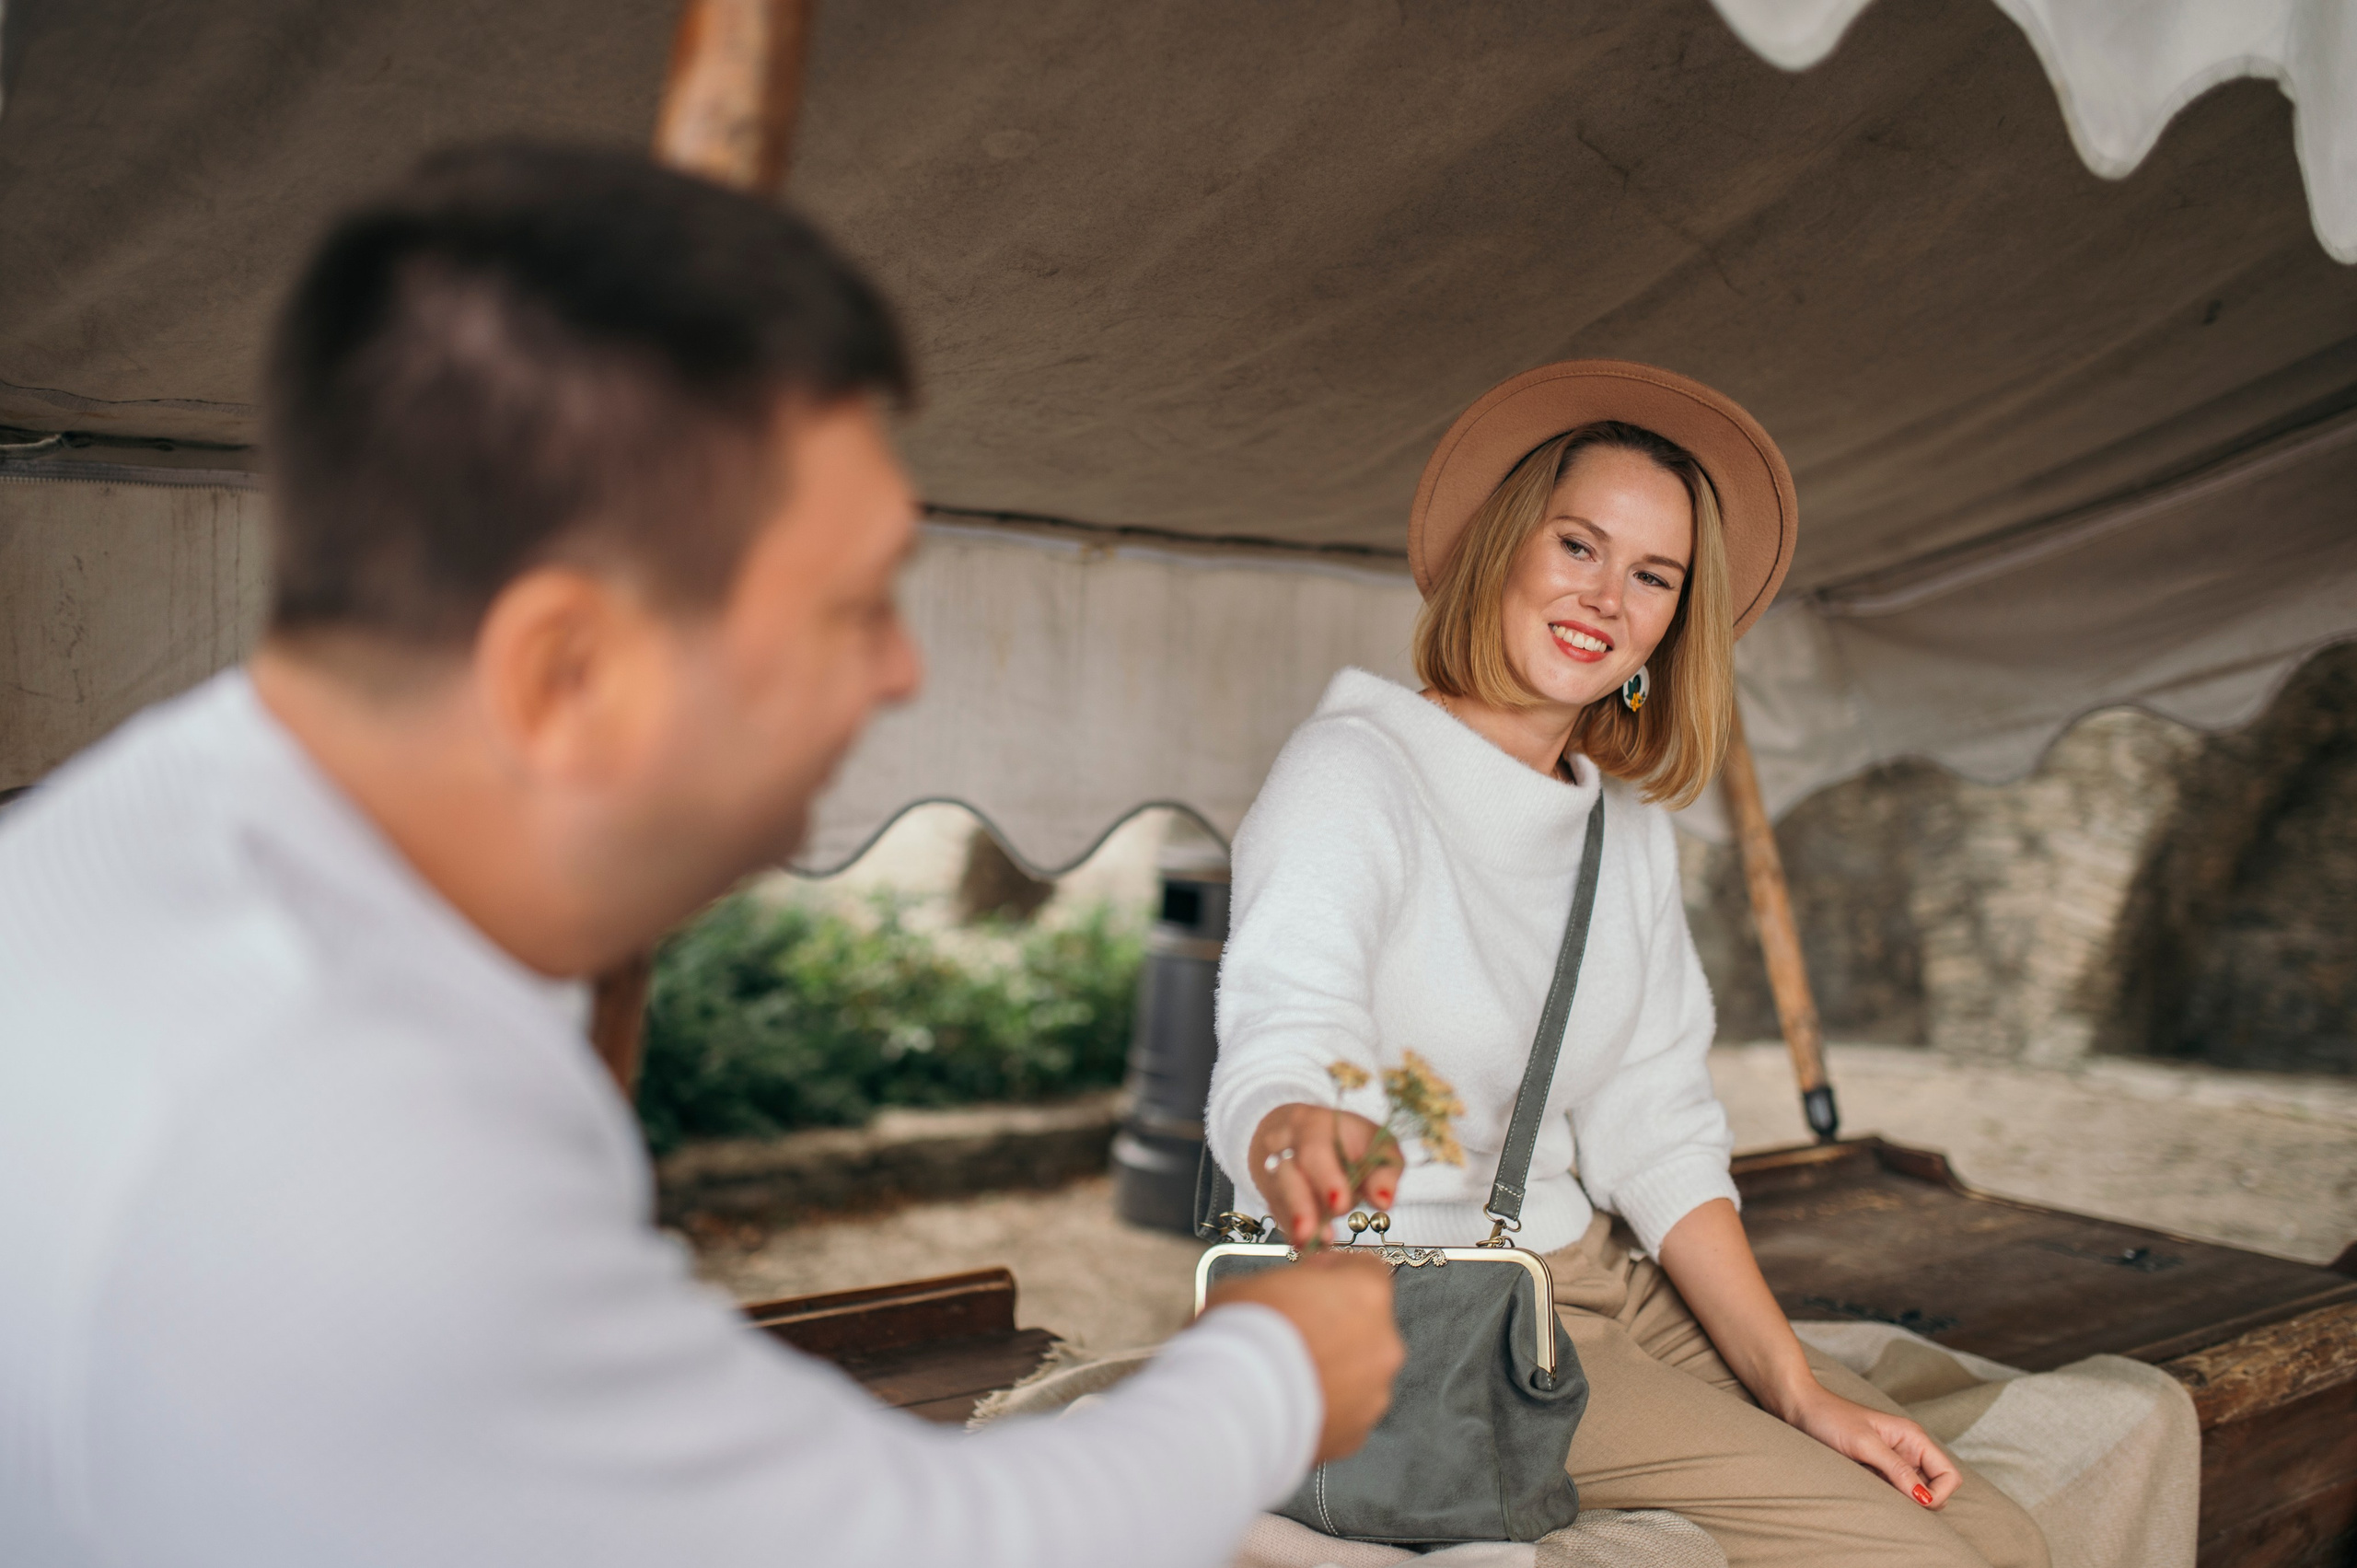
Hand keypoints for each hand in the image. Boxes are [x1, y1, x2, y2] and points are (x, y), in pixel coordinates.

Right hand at [1207, 1250, 1403, 1461]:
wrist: (1233, 1403)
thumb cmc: (1243, 1340)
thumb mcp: (1257, 1281)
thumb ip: (1293, 1284)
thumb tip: (1290, 1290)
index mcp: (1365, 1294)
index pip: (1368, 1270)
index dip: (1337, 1274)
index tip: (1317, 1281)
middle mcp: (1381, 1343)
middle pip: (1365, 1325)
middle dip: (1335, 1327)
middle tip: (1297, 1332)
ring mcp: (1373, 1393)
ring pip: (1358, 1373)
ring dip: (1332, 1370)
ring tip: (1288, 1374)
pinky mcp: (1356, 1433)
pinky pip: (1344, 1411)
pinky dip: (1324, 1406)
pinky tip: (1290, 1401)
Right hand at [1248, 1103, 1404, 1242]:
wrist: (1302, 1135)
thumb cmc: (1346, 1141)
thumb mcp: (1374, 1143)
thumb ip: (1384, 1170)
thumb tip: (1383, 1200)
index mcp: (1313, 1125)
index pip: (1315, 1149)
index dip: (1326, 1178)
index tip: (1340, 1205)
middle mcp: (1286, 1145)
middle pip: (1288, 1173)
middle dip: (1301, 1205)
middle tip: (1315, 1232)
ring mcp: (1273, 1170)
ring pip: (1277, 1195)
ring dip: (1294, 1221)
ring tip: (1309, 1242)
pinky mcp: (1271, 1195)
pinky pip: (1277, 1213)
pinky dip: (1291, 1231)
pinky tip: (1305, 1245)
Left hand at [1779, 1383, 1961, 1507]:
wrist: (1798, 1407)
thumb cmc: (1830, 1417)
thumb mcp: (1865, 1444)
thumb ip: (1896, 1469)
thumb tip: (1924, 1498)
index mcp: (1914, 1438)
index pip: (1949, 1476)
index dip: (1938, 1494)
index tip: (1913, 1501)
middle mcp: (1908, 1450)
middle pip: (1935, 1488)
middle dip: (1921, 1501)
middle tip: (1890, 1497)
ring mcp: (1892, 1460)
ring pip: (1914, 1493)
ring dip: (1901, 1500)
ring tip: (1874, 1492)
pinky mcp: (1875, 1468)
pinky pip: (1892, 1490)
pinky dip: (1886, 1497)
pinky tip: (1866, 1491)